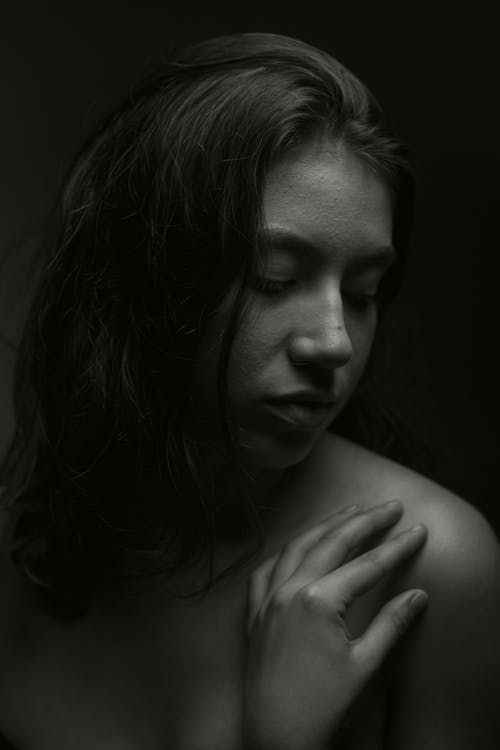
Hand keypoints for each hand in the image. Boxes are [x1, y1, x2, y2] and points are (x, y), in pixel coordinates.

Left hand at [243, 501, 427, 749]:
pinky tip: (296, 545)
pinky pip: (265, 568)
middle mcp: (290, 590)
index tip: (416, 531)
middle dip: (364, 522)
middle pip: (333, 543)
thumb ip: (391, 624)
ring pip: (297, 546)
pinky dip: (284, 551)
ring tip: (349, 511)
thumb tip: (418, 596)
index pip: (368, 565)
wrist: (275, 736)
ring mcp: (268, 598)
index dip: (396, 547)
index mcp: (319, 601)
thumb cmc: (321, 706)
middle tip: (389, 507)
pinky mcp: (254, 611)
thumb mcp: (364, 664)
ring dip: (325, 525)